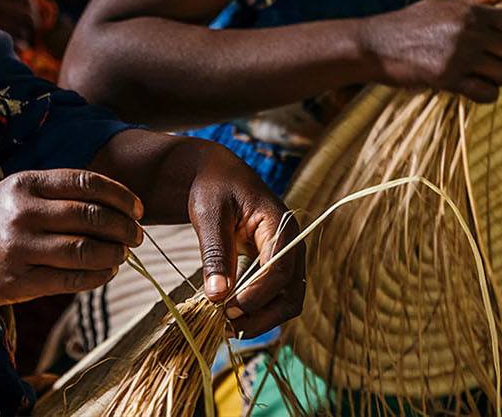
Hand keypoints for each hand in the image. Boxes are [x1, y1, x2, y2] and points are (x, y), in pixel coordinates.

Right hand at [0, 169, 142, 308]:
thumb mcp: (13, 192)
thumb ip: (56, 192)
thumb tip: (113, 202)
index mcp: (25, 183)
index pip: (87, 183)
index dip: (120, 196)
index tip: (136, 208)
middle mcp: (23, 213)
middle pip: (92, 217)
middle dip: (124, 227)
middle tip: (137, 234)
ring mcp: (21, 249)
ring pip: (86, 250)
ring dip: (115, 253)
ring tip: (123, 254)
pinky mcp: (20, 282)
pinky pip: (72, 280)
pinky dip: (98, 276)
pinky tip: (106, 272)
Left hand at [181, 142, 303, 338]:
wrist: (216, 174)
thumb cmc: (213, 187)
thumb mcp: (210, 214)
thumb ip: (215, 252)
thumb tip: (217, 296)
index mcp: (281, 224)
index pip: (280, 269)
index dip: (258, 295)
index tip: (228, 309)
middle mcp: (291, 244)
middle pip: (292, 293)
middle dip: (263, 315)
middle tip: (227, 325)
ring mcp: (286, 257)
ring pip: (287, 300)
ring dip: (262, 318)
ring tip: (227, 326)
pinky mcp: (274, 267)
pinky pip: (276, 297)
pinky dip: (258, 311)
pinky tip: (230, 316)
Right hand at [354, 0, 501, 102]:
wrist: (374, 44)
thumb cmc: (410, 23)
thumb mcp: (445, 5)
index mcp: (470, 12)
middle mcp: (469, 31)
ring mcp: (459, 56)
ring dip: (498, 79)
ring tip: (483, 75)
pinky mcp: (447, 79)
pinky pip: (487, 93)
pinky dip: (486, 94)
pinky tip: (474, 88)